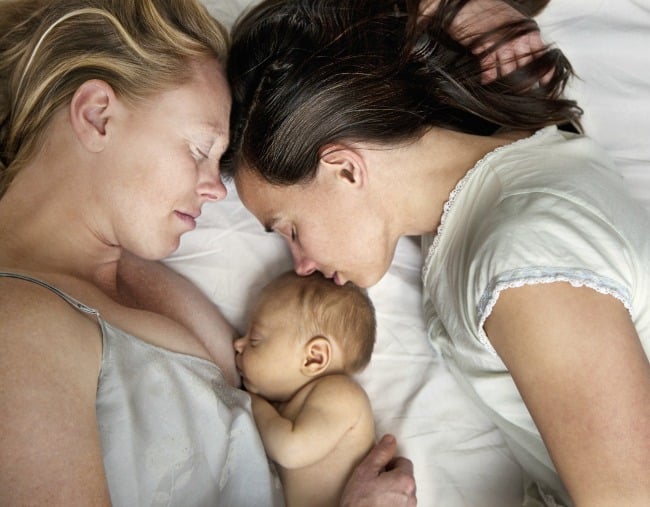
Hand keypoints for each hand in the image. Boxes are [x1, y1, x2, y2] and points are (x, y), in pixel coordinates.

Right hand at [340, 434, 415, 506]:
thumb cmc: (359, 502)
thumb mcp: (365, 471)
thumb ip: (380, 453)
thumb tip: (390, 439)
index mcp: (405, 480)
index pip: (404, 462)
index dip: (389, 464)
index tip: (376, 472)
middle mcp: (412, 496)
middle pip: (405, 478)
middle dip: (392, 478)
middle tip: (374, 484)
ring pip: (404, 493)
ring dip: (393, 492)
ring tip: (375, 497)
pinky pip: (401, 505)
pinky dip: (393, 504)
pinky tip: (379, 506)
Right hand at [420, 0, 550, 83]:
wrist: (467, 6)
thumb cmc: (488, 13)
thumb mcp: (512, 23)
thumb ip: (521, 39)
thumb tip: (528, 58)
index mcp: (527, 30)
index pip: (542, 54)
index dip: (544, 71)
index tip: (544, 84)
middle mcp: (518, 36)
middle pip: (526, 66)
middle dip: (524, 81)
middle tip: (521, 92)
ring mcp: (501, 42)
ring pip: (509, 69)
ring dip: (505, 81)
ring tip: (503, 90)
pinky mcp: (485, 46)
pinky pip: (489, 67)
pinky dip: (488, 76)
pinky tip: (485, 80)